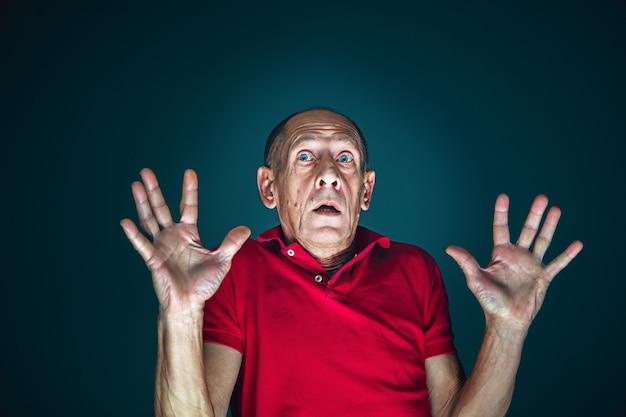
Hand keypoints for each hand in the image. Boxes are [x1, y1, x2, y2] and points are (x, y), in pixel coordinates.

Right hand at [120, 168, 250, 313]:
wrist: (189, 303)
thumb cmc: (204, 284)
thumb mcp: (222, 261)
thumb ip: (231, 243)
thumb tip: (246, 228)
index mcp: (189, 233)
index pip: (188, 206)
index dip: (188, 190)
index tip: (189, 173)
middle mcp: (173, 235)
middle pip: (162, 208)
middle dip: (155, 190)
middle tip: (146, 171)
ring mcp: (161, 246)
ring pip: (149, 220)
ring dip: (142, 203)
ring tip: (135, 186)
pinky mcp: (153, 259)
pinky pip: (142, 245)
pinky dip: (134, 234)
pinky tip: (126, 222)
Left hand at [446, 194, 582, 329]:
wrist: (506, 320)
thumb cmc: (488, 301)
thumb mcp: (476, 280)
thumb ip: (466, 262)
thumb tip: (449, 248)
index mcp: (500, 254)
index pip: (501, 228)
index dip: (502, 213)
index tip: (504, 196)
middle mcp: (517, 256)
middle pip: (527, 230)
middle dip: (534, 214)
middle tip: (542, 197)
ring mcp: (531, 265)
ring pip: (543, 241)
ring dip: (550, 226)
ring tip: (556, 209)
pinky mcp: (543, 277)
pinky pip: (557, 263)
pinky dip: (567, 254)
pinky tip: (577, 244)